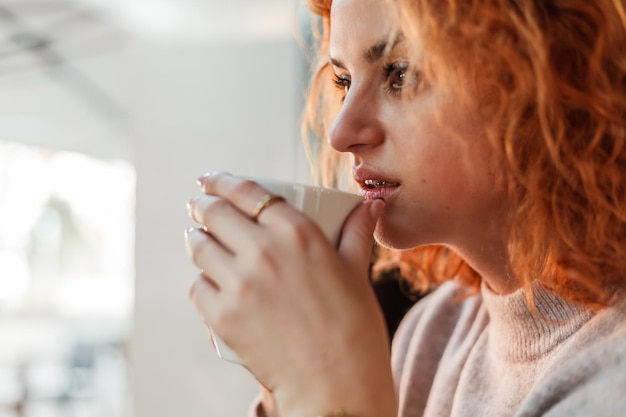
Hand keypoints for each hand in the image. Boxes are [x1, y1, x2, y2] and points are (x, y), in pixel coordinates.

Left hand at [185, 173, 396, 416]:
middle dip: (201, 204)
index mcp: (297, 232)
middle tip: (199, 205)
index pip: (248, 192)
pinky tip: (207, 279)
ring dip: (195, 238)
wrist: (337, 385)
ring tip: (197, 237)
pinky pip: (198, 287)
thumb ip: (357, 233)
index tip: (210, 178)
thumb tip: (369, 205)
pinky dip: (201, 280)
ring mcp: (239, 285)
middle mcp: (263, 251)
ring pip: (199, 247)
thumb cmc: (354, 328)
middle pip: (214, 214)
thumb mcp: (357, 272)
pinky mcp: (222, 317)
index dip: (222, 180)